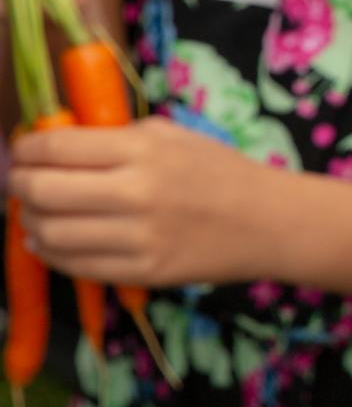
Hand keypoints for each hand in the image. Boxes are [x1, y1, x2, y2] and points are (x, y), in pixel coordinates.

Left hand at [9, 117, 274, 286]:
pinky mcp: (144, 271)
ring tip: (34, 214)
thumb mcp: (173, 135)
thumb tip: (54, 147)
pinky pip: (76, 266)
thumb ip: (116, 137)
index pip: (55, 148)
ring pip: (51, 233)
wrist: (271, 221)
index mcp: (142, 149)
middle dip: (19, 186)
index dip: (25, 150)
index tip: (22, 153)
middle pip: (42, 191)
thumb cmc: (221, 171)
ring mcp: (139, 237)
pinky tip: (49, 242)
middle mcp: (136, 192)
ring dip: (30, 222)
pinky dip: (50, 253)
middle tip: (21, 184)